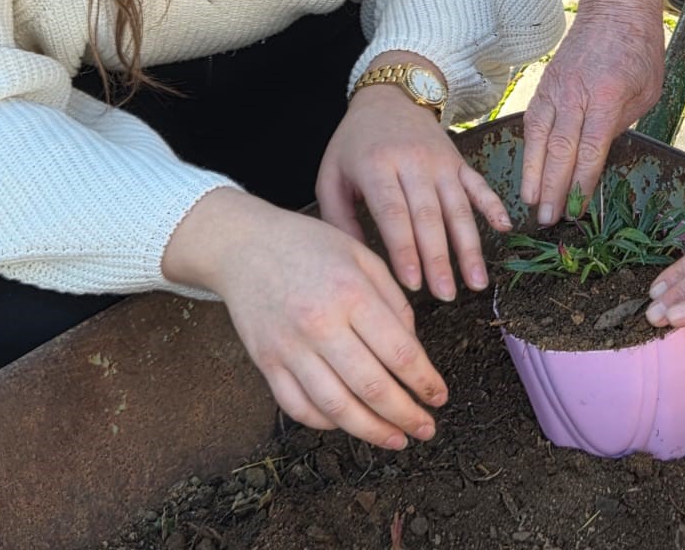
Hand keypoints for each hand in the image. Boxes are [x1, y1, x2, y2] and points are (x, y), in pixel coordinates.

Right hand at [164, 188, 446, 449]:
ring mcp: (289, 347)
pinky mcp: (266, 362)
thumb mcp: (362, 257)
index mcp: (351, 292)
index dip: (425, 381)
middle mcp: (320, 324)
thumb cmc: (310, 247)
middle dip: (406, 415)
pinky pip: (298, 406)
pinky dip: (326, 422)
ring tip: (396, 439)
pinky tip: (349, 424)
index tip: (440, 396)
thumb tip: (413, 352)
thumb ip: (393, 302)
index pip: (399, 352)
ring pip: (335, 407)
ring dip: (371, 430)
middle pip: (371, 387)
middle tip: (427, 428)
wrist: (244, 245)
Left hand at [317, 80, 509, 301]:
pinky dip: (493, 206)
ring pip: (458, 208)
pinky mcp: (459, 161)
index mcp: (376, 166)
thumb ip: (338, 219)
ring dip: (470, 247)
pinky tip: (505, 228)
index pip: (394, 213)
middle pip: (429, 216)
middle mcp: (412, 163)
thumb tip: (358, 262)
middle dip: (439, 259)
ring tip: (476, 282)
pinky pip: (478, 185)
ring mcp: (440, 162)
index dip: (405, 249)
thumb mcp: (331, 175)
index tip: (412, 283)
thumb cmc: (354, 143)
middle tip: (445, 295)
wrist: (389, 97)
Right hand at [522, 0, 673, 225]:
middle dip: (552, 188)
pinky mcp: (545, 85)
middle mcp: (577, 93)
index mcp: (609, 96)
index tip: (575, 210)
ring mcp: (556, 88)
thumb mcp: (646, 93)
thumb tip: (598, 159)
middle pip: (560, 149)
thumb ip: (621, 126)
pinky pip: (532, 122)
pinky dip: (528, 149)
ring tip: (529, 204)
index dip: (581, 183)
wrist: (615, 8)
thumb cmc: (640, 51)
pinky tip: (527, 171)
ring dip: (533, 174)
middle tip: (547, 220)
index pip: (590, 149)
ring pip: (539, 138)